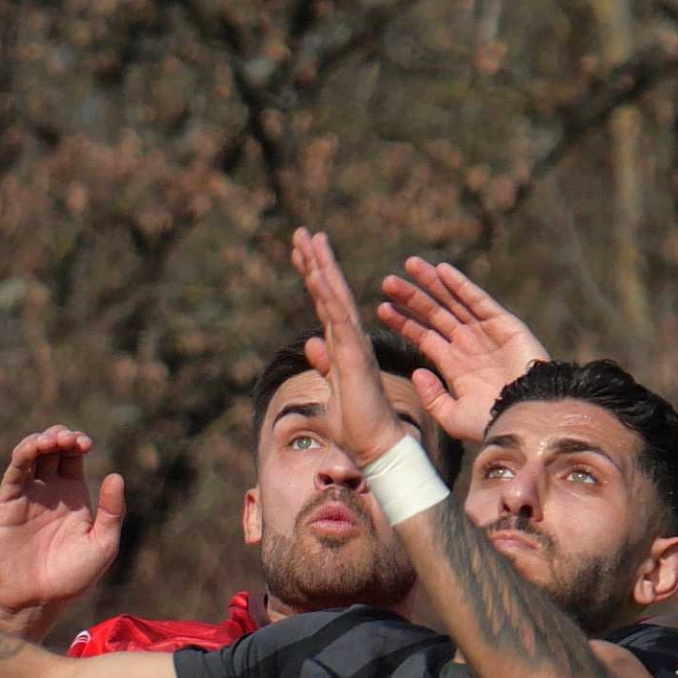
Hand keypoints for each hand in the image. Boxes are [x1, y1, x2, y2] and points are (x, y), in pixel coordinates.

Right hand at [0, 426, 124, 620]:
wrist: (37, 600)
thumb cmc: (73, 577)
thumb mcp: (102, 545)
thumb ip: (112, 512)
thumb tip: (116, 476)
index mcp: (73, 495)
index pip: (73, 456)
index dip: (77, 442)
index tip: (85, 444)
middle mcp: (49, 490)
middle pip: (52, 449)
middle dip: (60, 436)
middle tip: (69, 440)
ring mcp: (27, 495)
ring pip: (30, 454)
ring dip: (40, 440)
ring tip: (52, 440)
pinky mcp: (7, 503)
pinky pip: (14, 473)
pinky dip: (22, 454)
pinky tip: (33, 448)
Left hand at [290, 228, 405, 468]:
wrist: (376, 445)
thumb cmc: (356, 424)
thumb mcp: (331, 389)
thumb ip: (324, 365)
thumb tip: (312, 346)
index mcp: (342, 346)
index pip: (324, 304)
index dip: (312, 277)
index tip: (300, 253)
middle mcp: (349, 339)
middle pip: (330, 291)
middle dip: (315, 261)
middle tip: (301, 232)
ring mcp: (353, 345)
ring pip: (335, 297)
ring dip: (321, 267)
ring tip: (309, 238)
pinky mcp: (354, 356)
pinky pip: (340, 319)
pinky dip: (329, 295)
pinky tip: (319, 274)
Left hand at [378, 256, 549, 442]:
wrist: (528, 418)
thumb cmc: (493, 423)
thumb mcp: (453, 417)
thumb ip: (432, 398)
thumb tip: (416, 372)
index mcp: (454, 365)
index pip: (423, 336)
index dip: (403, 322)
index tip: (381, 308)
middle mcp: (467, 345)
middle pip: (434, 315)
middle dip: (411, 298)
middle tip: (387, 281)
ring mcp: (485, 333)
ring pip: (452, 302)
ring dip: (432, 283)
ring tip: (409, 265)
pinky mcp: (504, 325)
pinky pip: (478, 300)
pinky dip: (460, 285)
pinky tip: (441, 270)